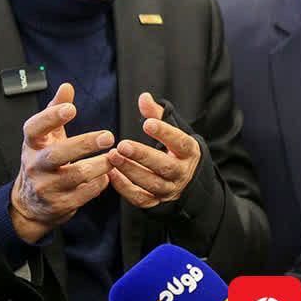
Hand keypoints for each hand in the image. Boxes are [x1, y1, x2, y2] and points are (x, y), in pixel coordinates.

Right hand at [9, 83, 113, 241]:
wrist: (31, 204)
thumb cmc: (44, 162)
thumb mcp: (46, 137)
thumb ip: (56, 110)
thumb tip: (67, 86)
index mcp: (32, 144)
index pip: (35, 128)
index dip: (51, 117)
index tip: (72, 108)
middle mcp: (35, 165)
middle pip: (57, 154)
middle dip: (84, 144)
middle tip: (109, 136)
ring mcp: (46, 187)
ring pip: (76, 175)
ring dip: (100, 165)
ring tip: (114, 157)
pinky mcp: (60, 204)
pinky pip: (85, 193)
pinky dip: (99, 183)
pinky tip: (106, 176)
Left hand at [106, 92, 200, 208]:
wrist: (188, 181)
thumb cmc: (177, 150)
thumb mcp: (174, 131)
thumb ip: (158, 114)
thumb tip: (143, 97)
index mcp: (189, 152)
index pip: (180, 143)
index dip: (165, 134)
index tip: (147, 123)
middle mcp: (181, 173)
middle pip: (164, 166)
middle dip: (142, 156)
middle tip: (122, 144)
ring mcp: (169, 190)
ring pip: (151, 183)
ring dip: (130, 170)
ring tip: (112, 156)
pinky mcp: (157, 202)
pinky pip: (140, 199)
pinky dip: (124, 188)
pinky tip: (111, 174)